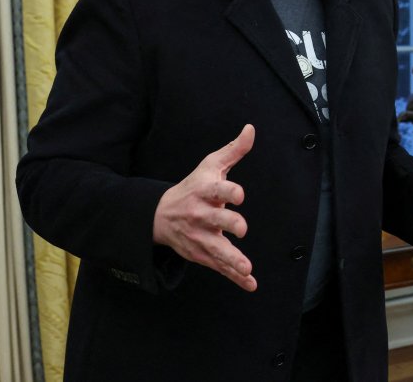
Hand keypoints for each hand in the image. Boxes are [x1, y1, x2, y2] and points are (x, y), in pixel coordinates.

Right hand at [153, 125, 255, 290]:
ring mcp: (199, 236)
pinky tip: (250, 283)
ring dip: (231, 259)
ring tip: (247, 268)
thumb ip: (233, 150)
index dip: (229, 192)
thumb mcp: (210, 166)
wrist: (161, 215)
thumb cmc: (193, 186)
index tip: (240, 194)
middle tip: (241, 228)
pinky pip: (220, 266)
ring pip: (216, 249)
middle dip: (228, 223)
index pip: (217, 190)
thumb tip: (251, 129)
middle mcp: (200, 215)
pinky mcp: (202, 253)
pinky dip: (234, 276)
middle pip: (215, 220)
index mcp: (204, 191)